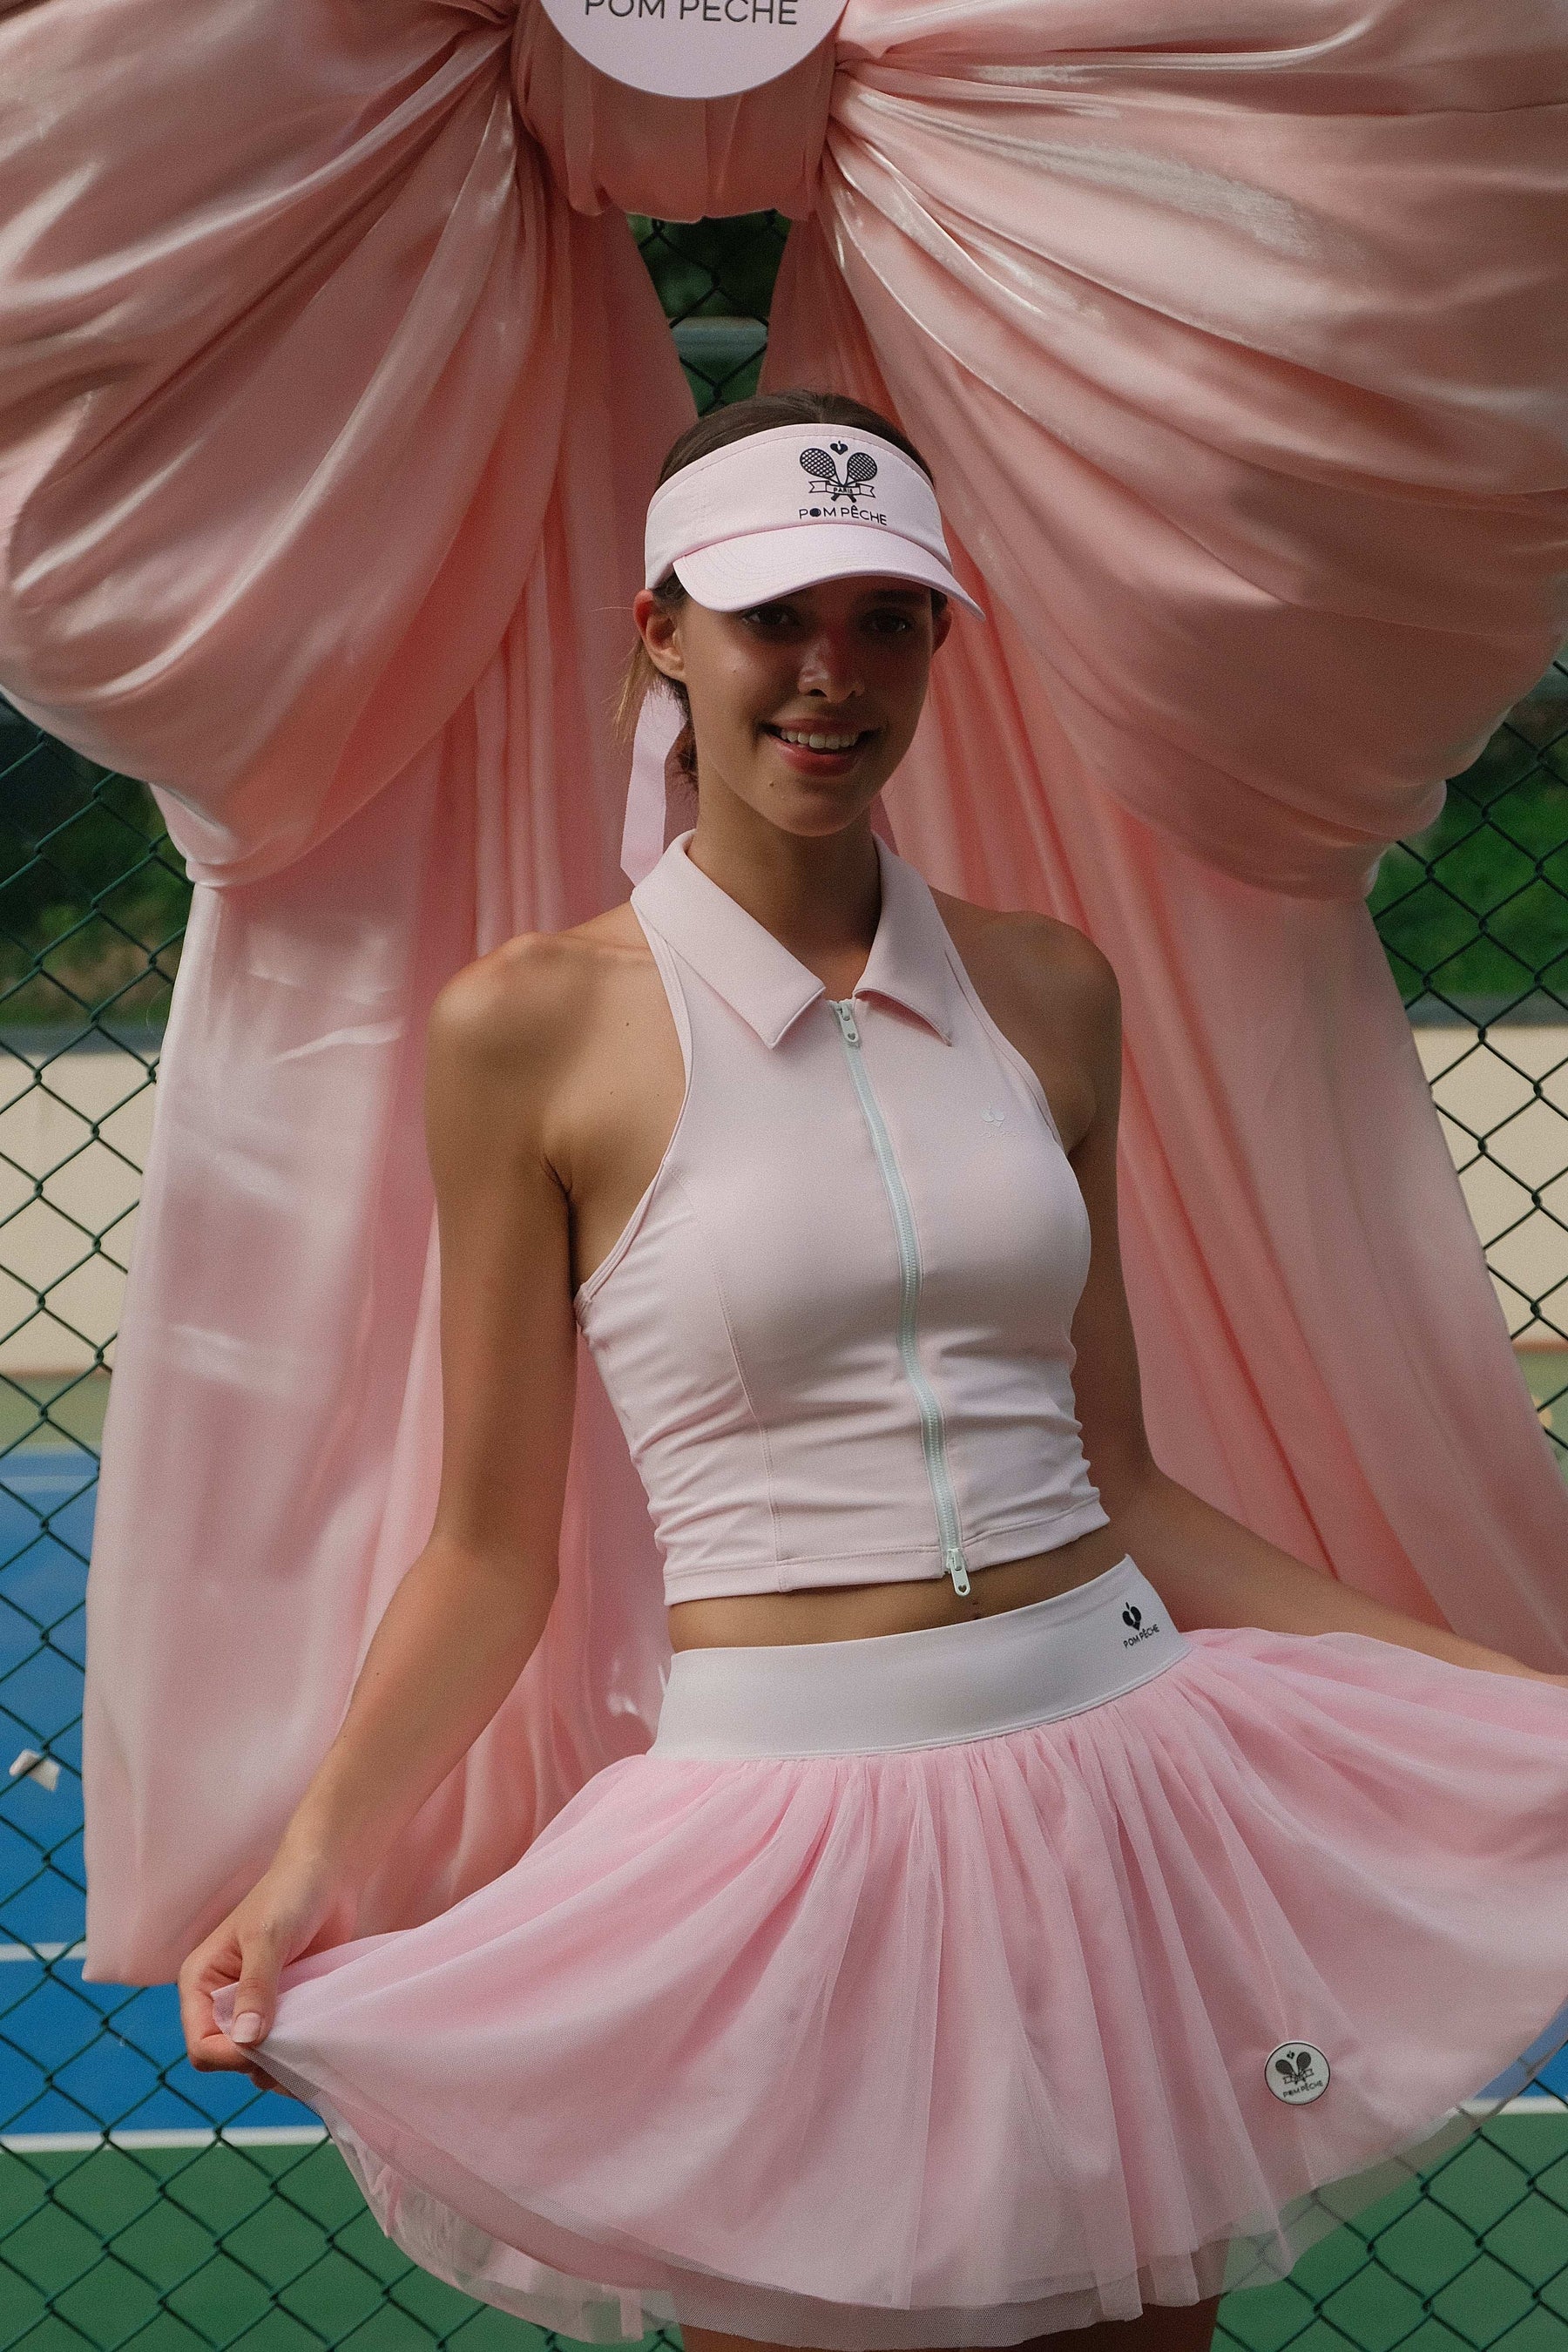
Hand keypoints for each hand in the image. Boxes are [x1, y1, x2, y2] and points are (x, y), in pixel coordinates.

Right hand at [178, 1856, 357, 2092]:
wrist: (328, 1873)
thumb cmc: (289, 1894)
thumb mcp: (268, 1937)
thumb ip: (257, 1987)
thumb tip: (248, 2040)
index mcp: (201, 1984)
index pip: (201, 2045)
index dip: (231, 2057)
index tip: (269, 2048)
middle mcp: (221, 2001)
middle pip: (229, 2060)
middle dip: (260, 2064)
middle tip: (298, 2052)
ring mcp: (253, 2007)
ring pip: (258, 2060)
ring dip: (282, 2063)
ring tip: (312, 2051)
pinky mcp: (283, 2008)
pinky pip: (283, 2046)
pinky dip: (299, 2053)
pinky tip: (320, 2045)